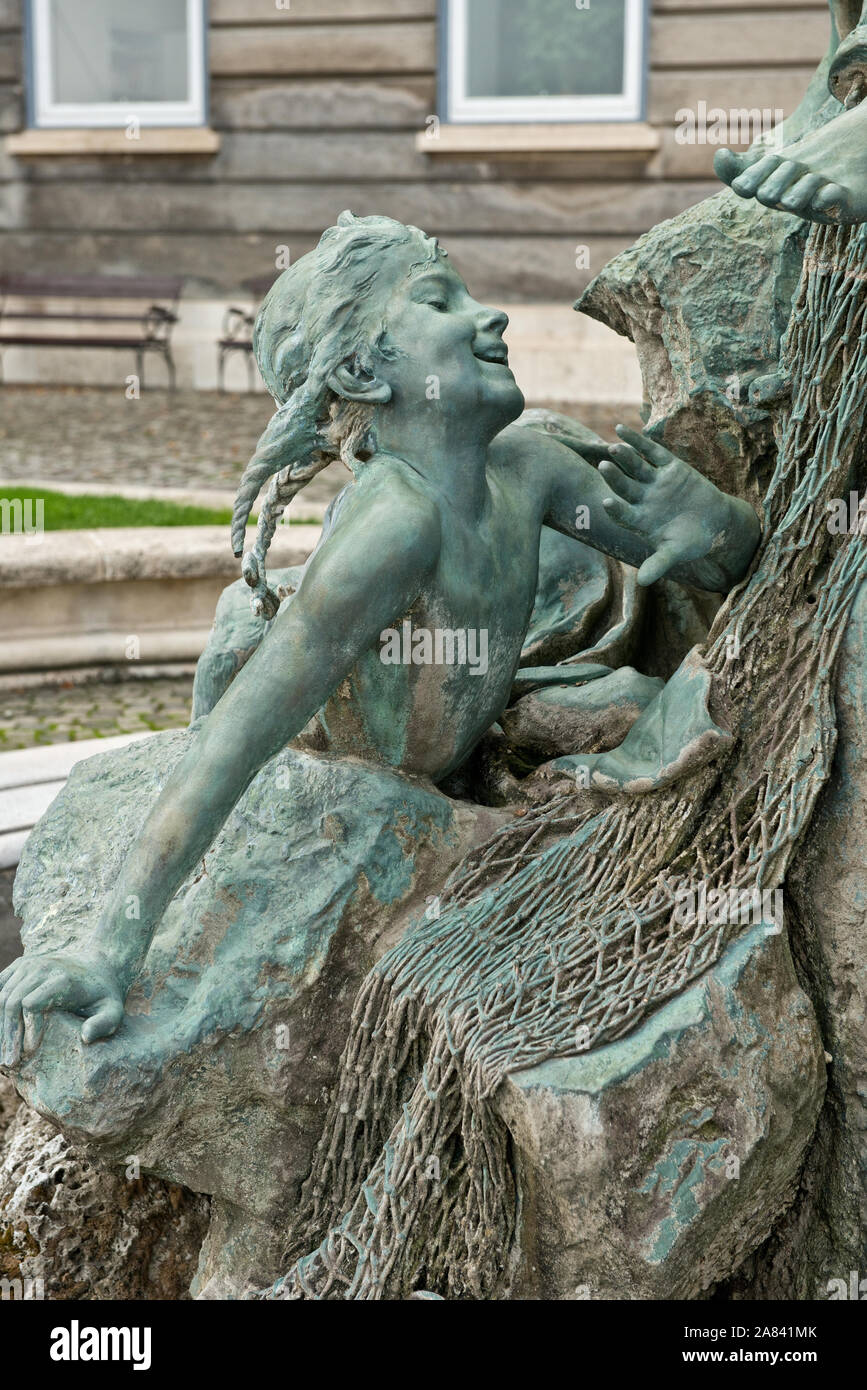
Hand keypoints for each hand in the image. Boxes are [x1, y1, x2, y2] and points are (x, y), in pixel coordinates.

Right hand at [0, 951, 124, 1065]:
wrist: (98, 965)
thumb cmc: (103, 995)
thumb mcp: (114, 1010)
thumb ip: (104, 1024)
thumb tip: (85, 1036)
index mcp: (62, 980)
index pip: (31, 1004)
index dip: (28, 1029)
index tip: (31, 1051)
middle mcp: (42, 967)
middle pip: (12, 1002)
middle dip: (9, 1034)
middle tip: (10, 1062)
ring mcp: (29, 964)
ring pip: (2, 995)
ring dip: (0, 1026)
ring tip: (3, 1052)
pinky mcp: (21, 964)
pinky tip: (1, 1031)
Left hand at [598, 425, 757, 588]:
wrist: (715, 523)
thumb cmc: (692, 541)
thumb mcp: (676, 552)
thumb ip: (659, 564)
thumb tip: (642, 582)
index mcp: (639, 520)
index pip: (623, 514)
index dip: (615, 509)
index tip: (606, 502)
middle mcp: (642, 499)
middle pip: (625, 486)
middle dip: (615, 477)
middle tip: (603, 466)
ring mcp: (654, 482)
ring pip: (636, 467)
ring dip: (624, 457)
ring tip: (612, 447)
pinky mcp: (668, 467)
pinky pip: (651, 451)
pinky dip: (638, 441)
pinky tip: (621, 429)